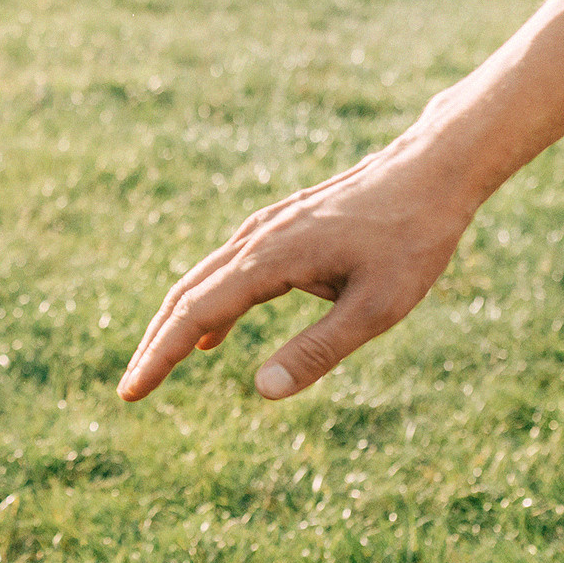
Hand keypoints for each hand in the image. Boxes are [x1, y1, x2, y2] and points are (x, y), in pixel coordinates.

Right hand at [118, 140, 474, 401]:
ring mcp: (265, 228)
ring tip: (160, 366)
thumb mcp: (376, 308)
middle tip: (132, 389)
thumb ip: (318, 351)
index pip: (194, 315)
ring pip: (202, 280)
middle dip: (156, 344)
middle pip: (184, 296)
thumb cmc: (412, 240)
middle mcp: (255, 239)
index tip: (130, 393)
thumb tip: (261, 392)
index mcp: (268, 260)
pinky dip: (208, 304)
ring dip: (177, 324)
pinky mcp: (281, 225)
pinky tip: (214, 335)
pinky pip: (228, 269)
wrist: (433, 169)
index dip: (159, 357)